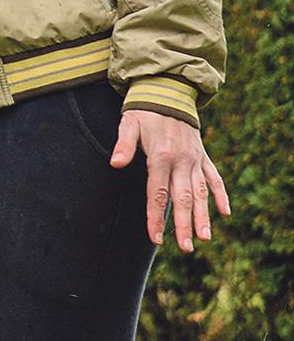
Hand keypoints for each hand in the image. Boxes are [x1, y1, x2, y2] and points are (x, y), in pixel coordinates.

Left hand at [110, 109, 230, 251]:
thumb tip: (115, 164)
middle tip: (187, 248)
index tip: (156, 238)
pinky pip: (215, 178)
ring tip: (205, 238)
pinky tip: (225, 213)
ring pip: (201, 192)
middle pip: (183, 198)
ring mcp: (195, 159)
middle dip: (184, 224)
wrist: (167, 92)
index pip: (158, 193)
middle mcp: (181, 161)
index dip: (156, 217)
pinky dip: (221, 194)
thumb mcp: (128, 124)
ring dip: (203, 216)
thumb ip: (123, 145)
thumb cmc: (143, 111)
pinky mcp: (203, 156)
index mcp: (160, 156)